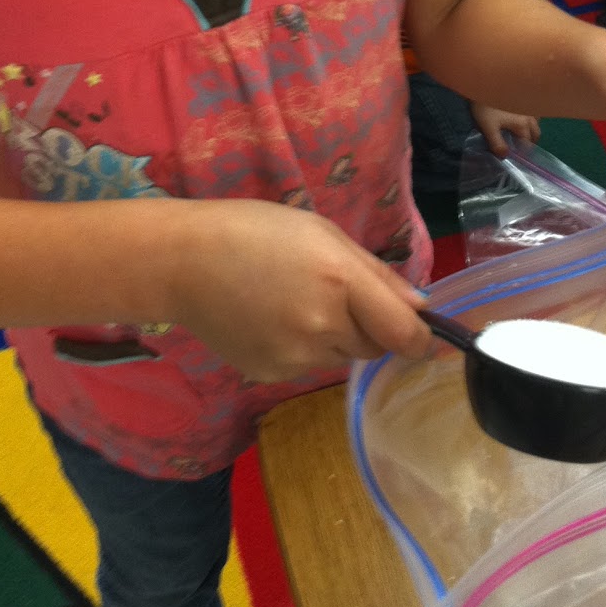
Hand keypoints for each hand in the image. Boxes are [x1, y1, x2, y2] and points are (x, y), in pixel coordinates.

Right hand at [169, 199, 430, 382]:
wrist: (182, 262)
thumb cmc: (255, 230)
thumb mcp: (322, 232)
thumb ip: (375, 273)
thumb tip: (419, 307)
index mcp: (340, 282)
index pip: (403, 333)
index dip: (420, 339)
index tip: (422, 335)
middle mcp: (322, 326)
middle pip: (373, 346)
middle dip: (369, 327)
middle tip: (336, 295)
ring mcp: (295, 357)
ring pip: (341, 357)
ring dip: (336, 338)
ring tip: (296, 302)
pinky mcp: (271, 375)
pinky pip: (307, 367)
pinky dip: (303, 349)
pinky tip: (272, 319)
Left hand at [470, 102, 539, 157]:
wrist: (485, 84)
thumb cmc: (486, 106)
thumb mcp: (488, 128)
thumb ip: (497, 144)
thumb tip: (505, 156)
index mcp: (523, 125)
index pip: (528, 144)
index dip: (523, 151)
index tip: (516, 155)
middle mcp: (530, 116)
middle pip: (535, 133)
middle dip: (530, 141)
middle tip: (518, 145)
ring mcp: (529, 106)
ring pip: (536, 122)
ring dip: (531, 129)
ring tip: (519, 132)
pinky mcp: (525, 98)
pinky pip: (533, 112)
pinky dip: (529, 118)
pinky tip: (519, 117)